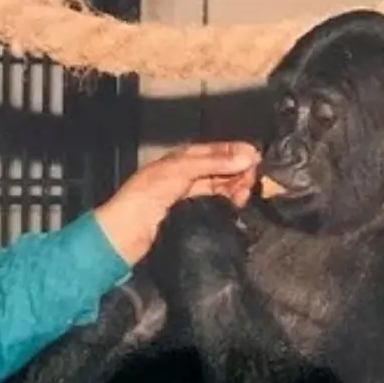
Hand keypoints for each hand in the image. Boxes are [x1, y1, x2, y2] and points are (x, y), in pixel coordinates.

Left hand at [93, 142, 259, 266]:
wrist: (127, 232)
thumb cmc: (147, 196)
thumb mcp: (181, 170)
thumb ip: (214, 163)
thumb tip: (248, 156)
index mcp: (180, 159)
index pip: (213, 151)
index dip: (234, 152)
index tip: (256, 156)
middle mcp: (185, 174)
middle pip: (219, 168)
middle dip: (238, 171)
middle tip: (252, 178)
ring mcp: (187, 195)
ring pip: (219, 186)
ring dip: (234, 187)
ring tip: (244, 194)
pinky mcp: (190, 215)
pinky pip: (214, 204)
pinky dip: (227, 202)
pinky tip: (236, 204)